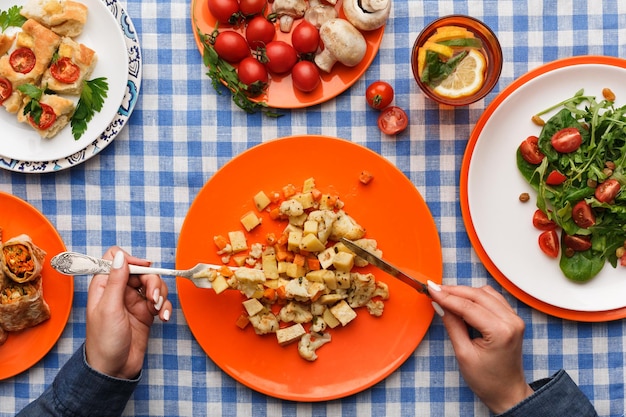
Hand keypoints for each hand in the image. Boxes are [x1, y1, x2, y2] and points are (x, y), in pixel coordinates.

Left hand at [85, 247, 172, 378]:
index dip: (130, 260)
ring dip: (161, 294)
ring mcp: (134, 301)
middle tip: (153, 298)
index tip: (142, 270)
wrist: (114, 370)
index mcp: (104, 286)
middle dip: (151, 281)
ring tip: (158, 310)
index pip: (116, 259)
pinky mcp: (147, 312)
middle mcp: (119, 290)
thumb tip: (120, 256)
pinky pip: (161, 301)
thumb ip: (116, 280)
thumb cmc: (104, 341)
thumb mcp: (109, 308)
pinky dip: (166, 307)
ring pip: (154, 284)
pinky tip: (164, 318)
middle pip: (141, 271)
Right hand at [428, 283, 533, 413]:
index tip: (431, 289)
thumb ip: (452, 325)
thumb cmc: (487, 380)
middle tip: (434, 289)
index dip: (446, 296)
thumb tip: (440, 305)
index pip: (468, 306)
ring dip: (465, 291)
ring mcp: (515, 319)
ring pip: (486, 293)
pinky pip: (493, 298)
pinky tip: (462, 300)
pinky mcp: (513, 319)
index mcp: (500, 331)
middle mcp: (511, 321)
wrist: (507, 392)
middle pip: (478, 295)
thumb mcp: (464, 354)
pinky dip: (476, 296)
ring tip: (446, 294)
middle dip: (454, 291)